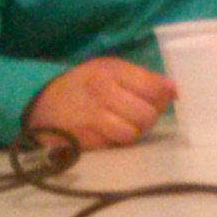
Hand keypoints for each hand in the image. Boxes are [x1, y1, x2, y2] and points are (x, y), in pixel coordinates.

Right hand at [26, 56, 177, 148]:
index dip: (162, 98)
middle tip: (139, 115)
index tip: (159, 99)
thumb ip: (143, 78)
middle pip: (146, 115)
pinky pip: (112, 145)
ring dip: (132, 132)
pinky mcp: (80, 140)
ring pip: (131, 134)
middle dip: (148, 118)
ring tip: (123, 124)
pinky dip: (113, 141)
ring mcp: (89, 118)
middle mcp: (100, 93)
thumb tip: (173, 90)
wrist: (42, 102)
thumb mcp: (110, 70)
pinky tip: (105, 131)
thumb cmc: (85, 84)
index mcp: (110, 71)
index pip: (154, 89)